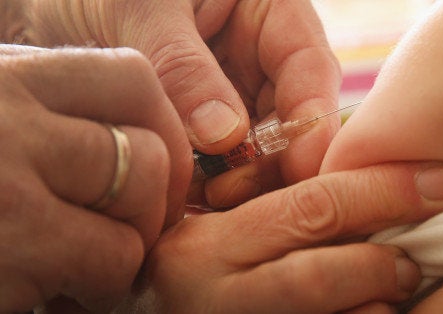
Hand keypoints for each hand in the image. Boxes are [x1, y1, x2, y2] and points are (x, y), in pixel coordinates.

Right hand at [0, 45, 189, 311]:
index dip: (161, 128)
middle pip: (148, 149)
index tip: (150, 166)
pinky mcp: (10, 249)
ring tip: (82, 262)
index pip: (133, 81)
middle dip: (152, 201)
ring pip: (141, 203)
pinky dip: (99, 285)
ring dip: (127, 245)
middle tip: (121, 229)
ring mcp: (9, 184)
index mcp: (9, 77)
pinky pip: (109, 263)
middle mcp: (10, 119)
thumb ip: (52, 115)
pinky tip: (55, 287)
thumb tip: (158, 136)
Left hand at [24, 0, 341, 206]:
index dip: (313, 118)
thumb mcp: (141, 10)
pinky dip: (208, 188)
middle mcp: (258, 58)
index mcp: (265, 10)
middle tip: (230, 194)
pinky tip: (187, 203)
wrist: (42, 6)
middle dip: (270, 161)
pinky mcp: (205, 132)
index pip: (309, 65)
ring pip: (259, 150)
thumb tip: (226, 137)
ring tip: (201, 200)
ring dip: (238, 181)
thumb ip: (185, 69)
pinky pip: (220, 166)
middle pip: (291, 118)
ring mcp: (234, 97)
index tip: (304, 165)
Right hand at [120, 162, 442, 312]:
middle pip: (319, 275)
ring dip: (375, 306)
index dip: (387, 190)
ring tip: (392, 292)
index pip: (311, 206)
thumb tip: (369, 169)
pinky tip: (373, 312)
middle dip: (382, 261)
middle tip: (415, 259)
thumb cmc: (209, 268)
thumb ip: (281, 200)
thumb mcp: (227, 225)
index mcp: (203, 242)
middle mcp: (208, 294)